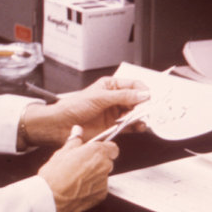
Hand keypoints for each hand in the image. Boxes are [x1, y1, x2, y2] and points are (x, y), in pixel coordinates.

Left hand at [23, 76, 149, 146]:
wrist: (62, 124)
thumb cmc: (74, 106)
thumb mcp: (100, 97)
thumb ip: (123, 96)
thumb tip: (142, 94)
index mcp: (111, 86)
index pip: (133, 85)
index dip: (143, 90)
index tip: (149, 97)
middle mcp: (114, 99)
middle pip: (136, 100)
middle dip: (143, 104)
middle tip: (146, 110)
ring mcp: (114, 113)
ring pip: (134, 113)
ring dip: (140, 116)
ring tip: (141, 118)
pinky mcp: (113, 126)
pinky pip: (130, 126)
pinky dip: (136, 127)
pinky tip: (137, 126)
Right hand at [37, 125, 118, 211]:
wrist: (51, 198)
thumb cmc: (55, 174)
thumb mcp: (62, 152)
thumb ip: (75, 140)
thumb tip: (78, 131)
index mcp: (97, 152)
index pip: (112, 148)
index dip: (104, 149)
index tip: (96, 151)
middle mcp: (104, 166)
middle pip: (107, 161)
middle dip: (97, 162)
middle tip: (81, 164)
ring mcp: (104, 182)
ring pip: (102, 176)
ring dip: (94, 176)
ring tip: (76, 178)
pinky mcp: (101, 196)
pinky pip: (99, 188)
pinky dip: (91, 188)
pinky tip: (78, 188)